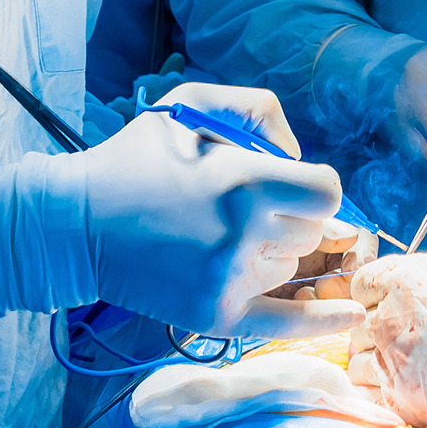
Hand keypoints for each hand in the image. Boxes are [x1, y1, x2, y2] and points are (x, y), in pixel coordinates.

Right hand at [87, 83, 366, 337]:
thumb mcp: (190, 103)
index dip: (314, 186)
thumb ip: (259, 110)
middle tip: (246, 207)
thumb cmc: (135, 159)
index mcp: (243, 181)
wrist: (74, 225)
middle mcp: (243, 234)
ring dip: (275, 250)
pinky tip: (353, 313)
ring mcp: (230, 280)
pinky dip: (321, 321)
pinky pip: (285, 323)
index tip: (292, 184)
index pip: (326, 193)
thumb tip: (300, 155)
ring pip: (291, 266)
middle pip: (311, 232)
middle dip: (292, 216)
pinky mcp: (215, 315)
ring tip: (228, 235)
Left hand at [347, 251, 426, 427]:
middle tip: (416, 347)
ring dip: (381, 371)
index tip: (400, 312)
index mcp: (402, 274)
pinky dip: (389, 402)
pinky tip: (421, 396)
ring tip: (422, 374)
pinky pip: (374, 402)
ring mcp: (393, 356)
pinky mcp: (406, 397)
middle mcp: (387, 311)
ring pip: (360, 366)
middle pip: (359, 328)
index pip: (360, 288)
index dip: (378, 301)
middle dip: (381, 337)